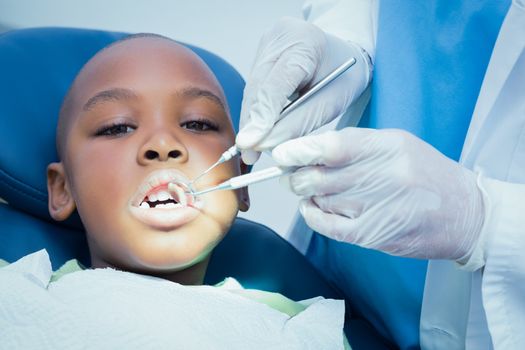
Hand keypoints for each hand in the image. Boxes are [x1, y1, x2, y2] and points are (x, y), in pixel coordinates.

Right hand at [236, 17, 370, 163]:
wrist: (346, 53)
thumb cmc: (345, 76)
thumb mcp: (330, 103)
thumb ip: (298, 123)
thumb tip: (265, 144)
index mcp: (305, 44)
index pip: (275, 85)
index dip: (261, 116)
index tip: (250, 143)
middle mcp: (280, 37)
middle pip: (258, 88)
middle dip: (253, 124)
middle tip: (250, 153)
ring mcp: (268, 42)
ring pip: (252, 88)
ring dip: (252, 119)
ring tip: (253, 147)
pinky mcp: (262, 51)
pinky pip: (254, 85)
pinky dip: (257, 108)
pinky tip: (259, 128)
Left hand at [272, 127, 484, 259]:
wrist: (464, 213)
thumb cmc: (427, 175)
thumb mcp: (397, 144)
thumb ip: (355, 144)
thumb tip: (309, 148)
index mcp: (386, 147)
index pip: (330, 146)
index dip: (299, 150)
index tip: (282, 153)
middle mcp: (380, 176)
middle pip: (316, 176)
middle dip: (294, 175)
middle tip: (291, 173)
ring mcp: (375, 208)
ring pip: (318, 199)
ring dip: (305, 194)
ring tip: (310, 189)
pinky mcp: (372, 234)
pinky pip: (326, 225)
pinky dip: (312, 215)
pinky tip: (311, 208)